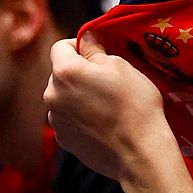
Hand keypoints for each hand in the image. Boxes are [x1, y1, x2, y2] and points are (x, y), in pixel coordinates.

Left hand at [45, 35, 177, 182]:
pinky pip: (69, 119)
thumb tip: (87, 38)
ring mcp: (56, 120)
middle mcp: (52, 96)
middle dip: (79, 73)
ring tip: (107, 106)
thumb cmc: (135, 106)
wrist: (140, 153)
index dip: (79, 46)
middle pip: (61, 73)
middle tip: (107, 81)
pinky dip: (81, 117)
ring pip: (64, 97)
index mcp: (65, 72)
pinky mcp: (64, 140)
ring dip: (79, 96)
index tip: (97, 54)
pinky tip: (103, 123)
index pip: (61, 46)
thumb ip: (96, 49)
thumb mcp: (121, 66)